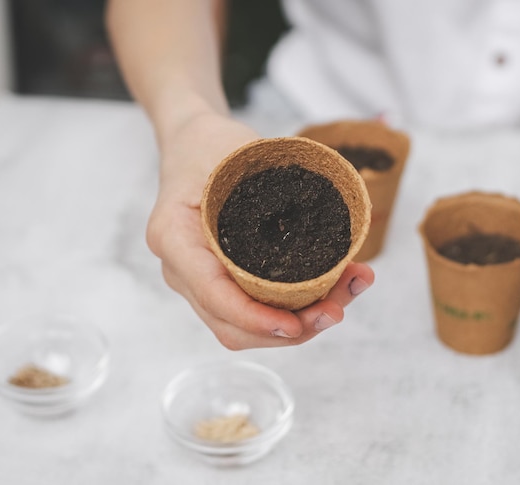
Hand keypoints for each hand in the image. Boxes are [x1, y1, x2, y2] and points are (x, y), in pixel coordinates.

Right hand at [146, 112, 374, 349]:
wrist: (193, 145)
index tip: (296, 323)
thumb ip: (268, 188)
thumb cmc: (210, 145)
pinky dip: (292, 310)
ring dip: (298, 325)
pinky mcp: (221, 281)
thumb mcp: (236, 152)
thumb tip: (328, 223)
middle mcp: (180, 268)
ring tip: (345, 296)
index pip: (213, 293)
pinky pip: (253, 311)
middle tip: (337, 310)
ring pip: (244, 327)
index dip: (254, 317)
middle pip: (231, 324)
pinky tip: (332, 292)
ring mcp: (198, 280)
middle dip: (288, 330)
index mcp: (174, 236)